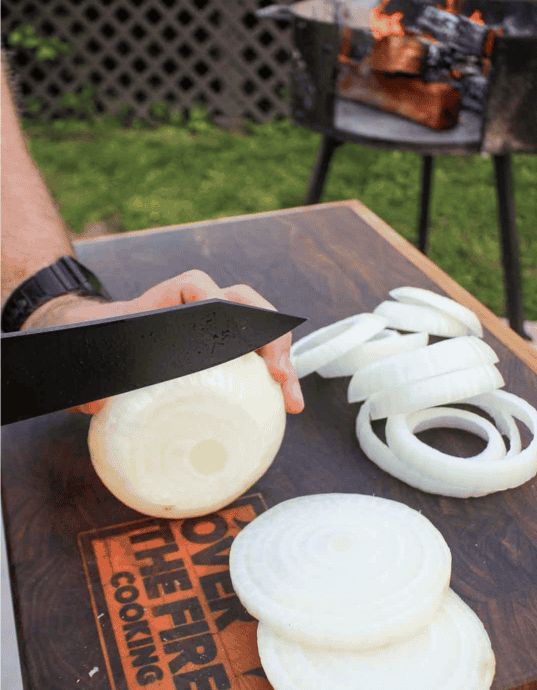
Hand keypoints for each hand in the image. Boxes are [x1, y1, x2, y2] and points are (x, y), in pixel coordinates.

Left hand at [26, 269, 304, 414]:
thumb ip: (93, 376)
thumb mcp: (97, 359)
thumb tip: (96, 403)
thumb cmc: (104, 352)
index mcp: (166, 302)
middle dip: (268, 335)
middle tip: (275, 371)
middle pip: (246, 305)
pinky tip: (285, 404)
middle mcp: (201, 309)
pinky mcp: (231, 352)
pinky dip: (277, 377)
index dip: (212, 298)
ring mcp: (221, 330)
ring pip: (262, 330)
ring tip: (290, 399)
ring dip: (281, 359)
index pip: (195, 285)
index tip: (222, 322)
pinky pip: (260, 356)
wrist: (105, 352)